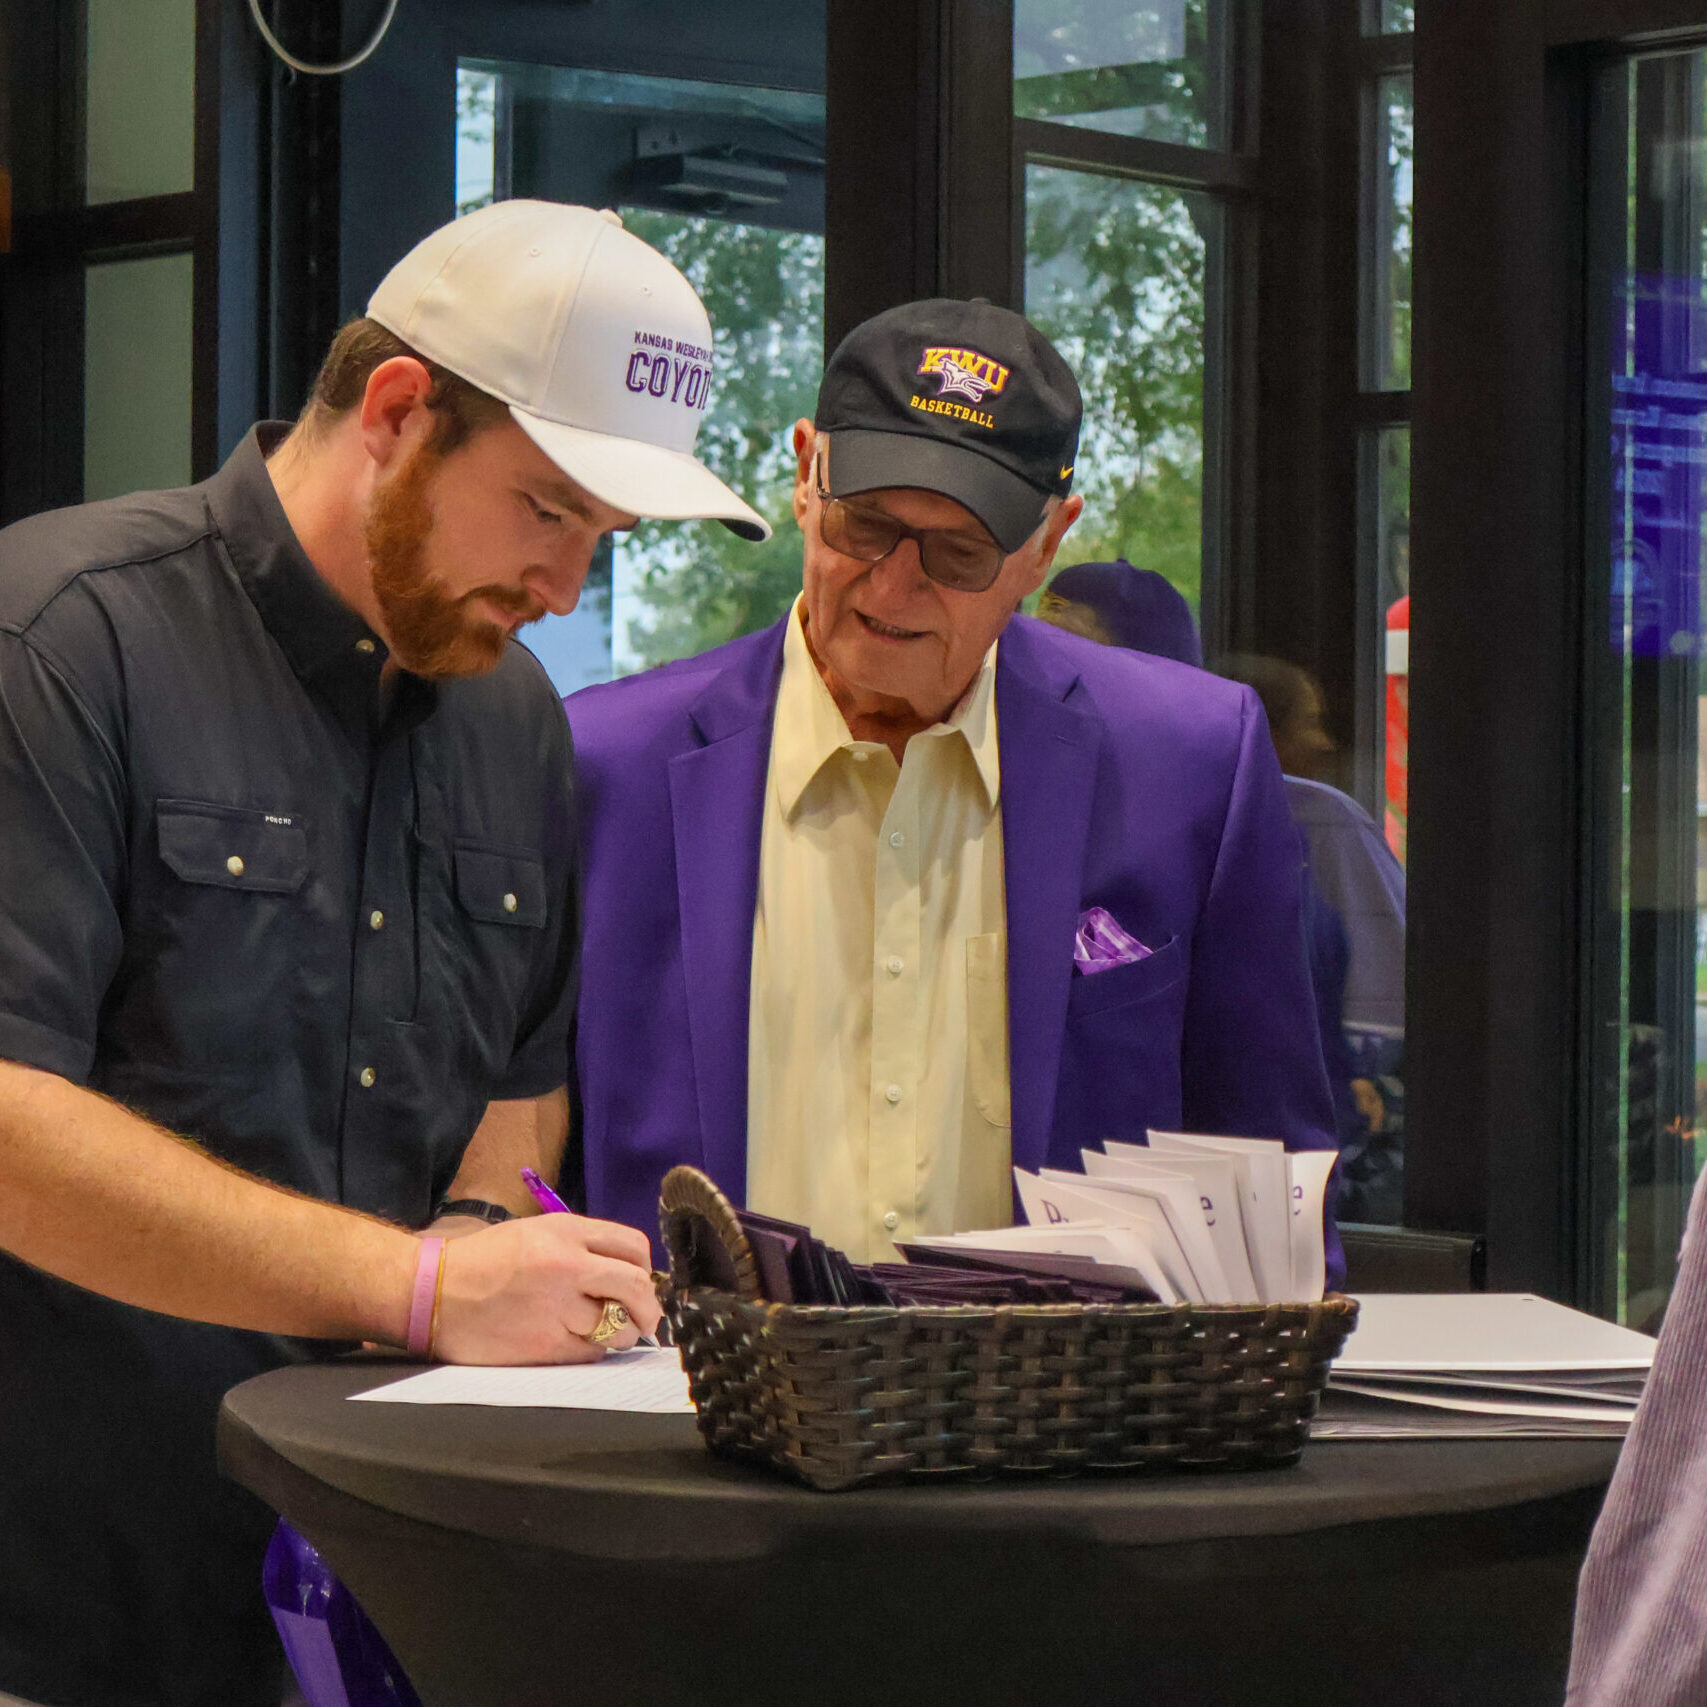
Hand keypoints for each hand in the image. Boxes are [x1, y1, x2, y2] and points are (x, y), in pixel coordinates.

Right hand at [429, 1213, 662, 1364]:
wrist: (432, 1292)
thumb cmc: (486, 1262)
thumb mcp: (537, 1233)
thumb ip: (583, 1247)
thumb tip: (628, 1272)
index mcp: (566, 1231)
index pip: (633, 1247)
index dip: (646, 1269)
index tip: (642, 1284)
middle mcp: (567, 1265)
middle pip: (636, 1286)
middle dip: (649, 1308)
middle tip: (646, 1319)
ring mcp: (557, 1307)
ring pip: (619, 1328)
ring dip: (619, 1334)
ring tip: (599, 1332)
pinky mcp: (544, 1346)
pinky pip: (590, 1353)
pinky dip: (590, 1351)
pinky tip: (570, 1342)